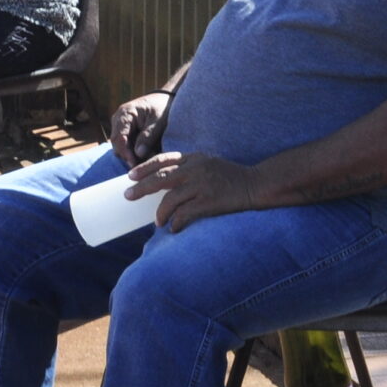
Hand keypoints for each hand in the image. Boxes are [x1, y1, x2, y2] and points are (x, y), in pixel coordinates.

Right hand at [107, 91, 172, 164]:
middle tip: (143, 166)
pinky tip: (144, 156)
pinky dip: (133, 151)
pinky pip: (125, 143)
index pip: (119, 138)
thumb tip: (138, 154)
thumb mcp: (158, 122)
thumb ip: (148, 137)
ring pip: (119, 145)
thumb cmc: (162, 108)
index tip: (135, 164)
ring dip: (131, 155)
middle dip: (128, 156)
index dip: (125, 153)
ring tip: (145, 161)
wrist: (164, 98)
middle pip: (117, 144)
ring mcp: (120, 124)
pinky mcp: (125, 129)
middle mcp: (118, 119)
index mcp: (125, 114)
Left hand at [125, 150, 266, 230]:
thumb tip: (166, 181)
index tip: (130, 176)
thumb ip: (190, 167)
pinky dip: (176, 222)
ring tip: (157, 222)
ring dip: (160, 213)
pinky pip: (185, 214)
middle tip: (128, 196)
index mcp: (194, 158)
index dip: (144, 168)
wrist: (257, 184)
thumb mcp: (209, 163)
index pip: (163, 160)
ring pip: (170, 199)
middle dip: (141, 188)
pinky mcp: (209, 201)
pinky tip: (173, 228)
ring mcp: (202, 185)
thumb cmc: (232, 177)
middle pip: (161, 178)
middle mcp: (196, 169)